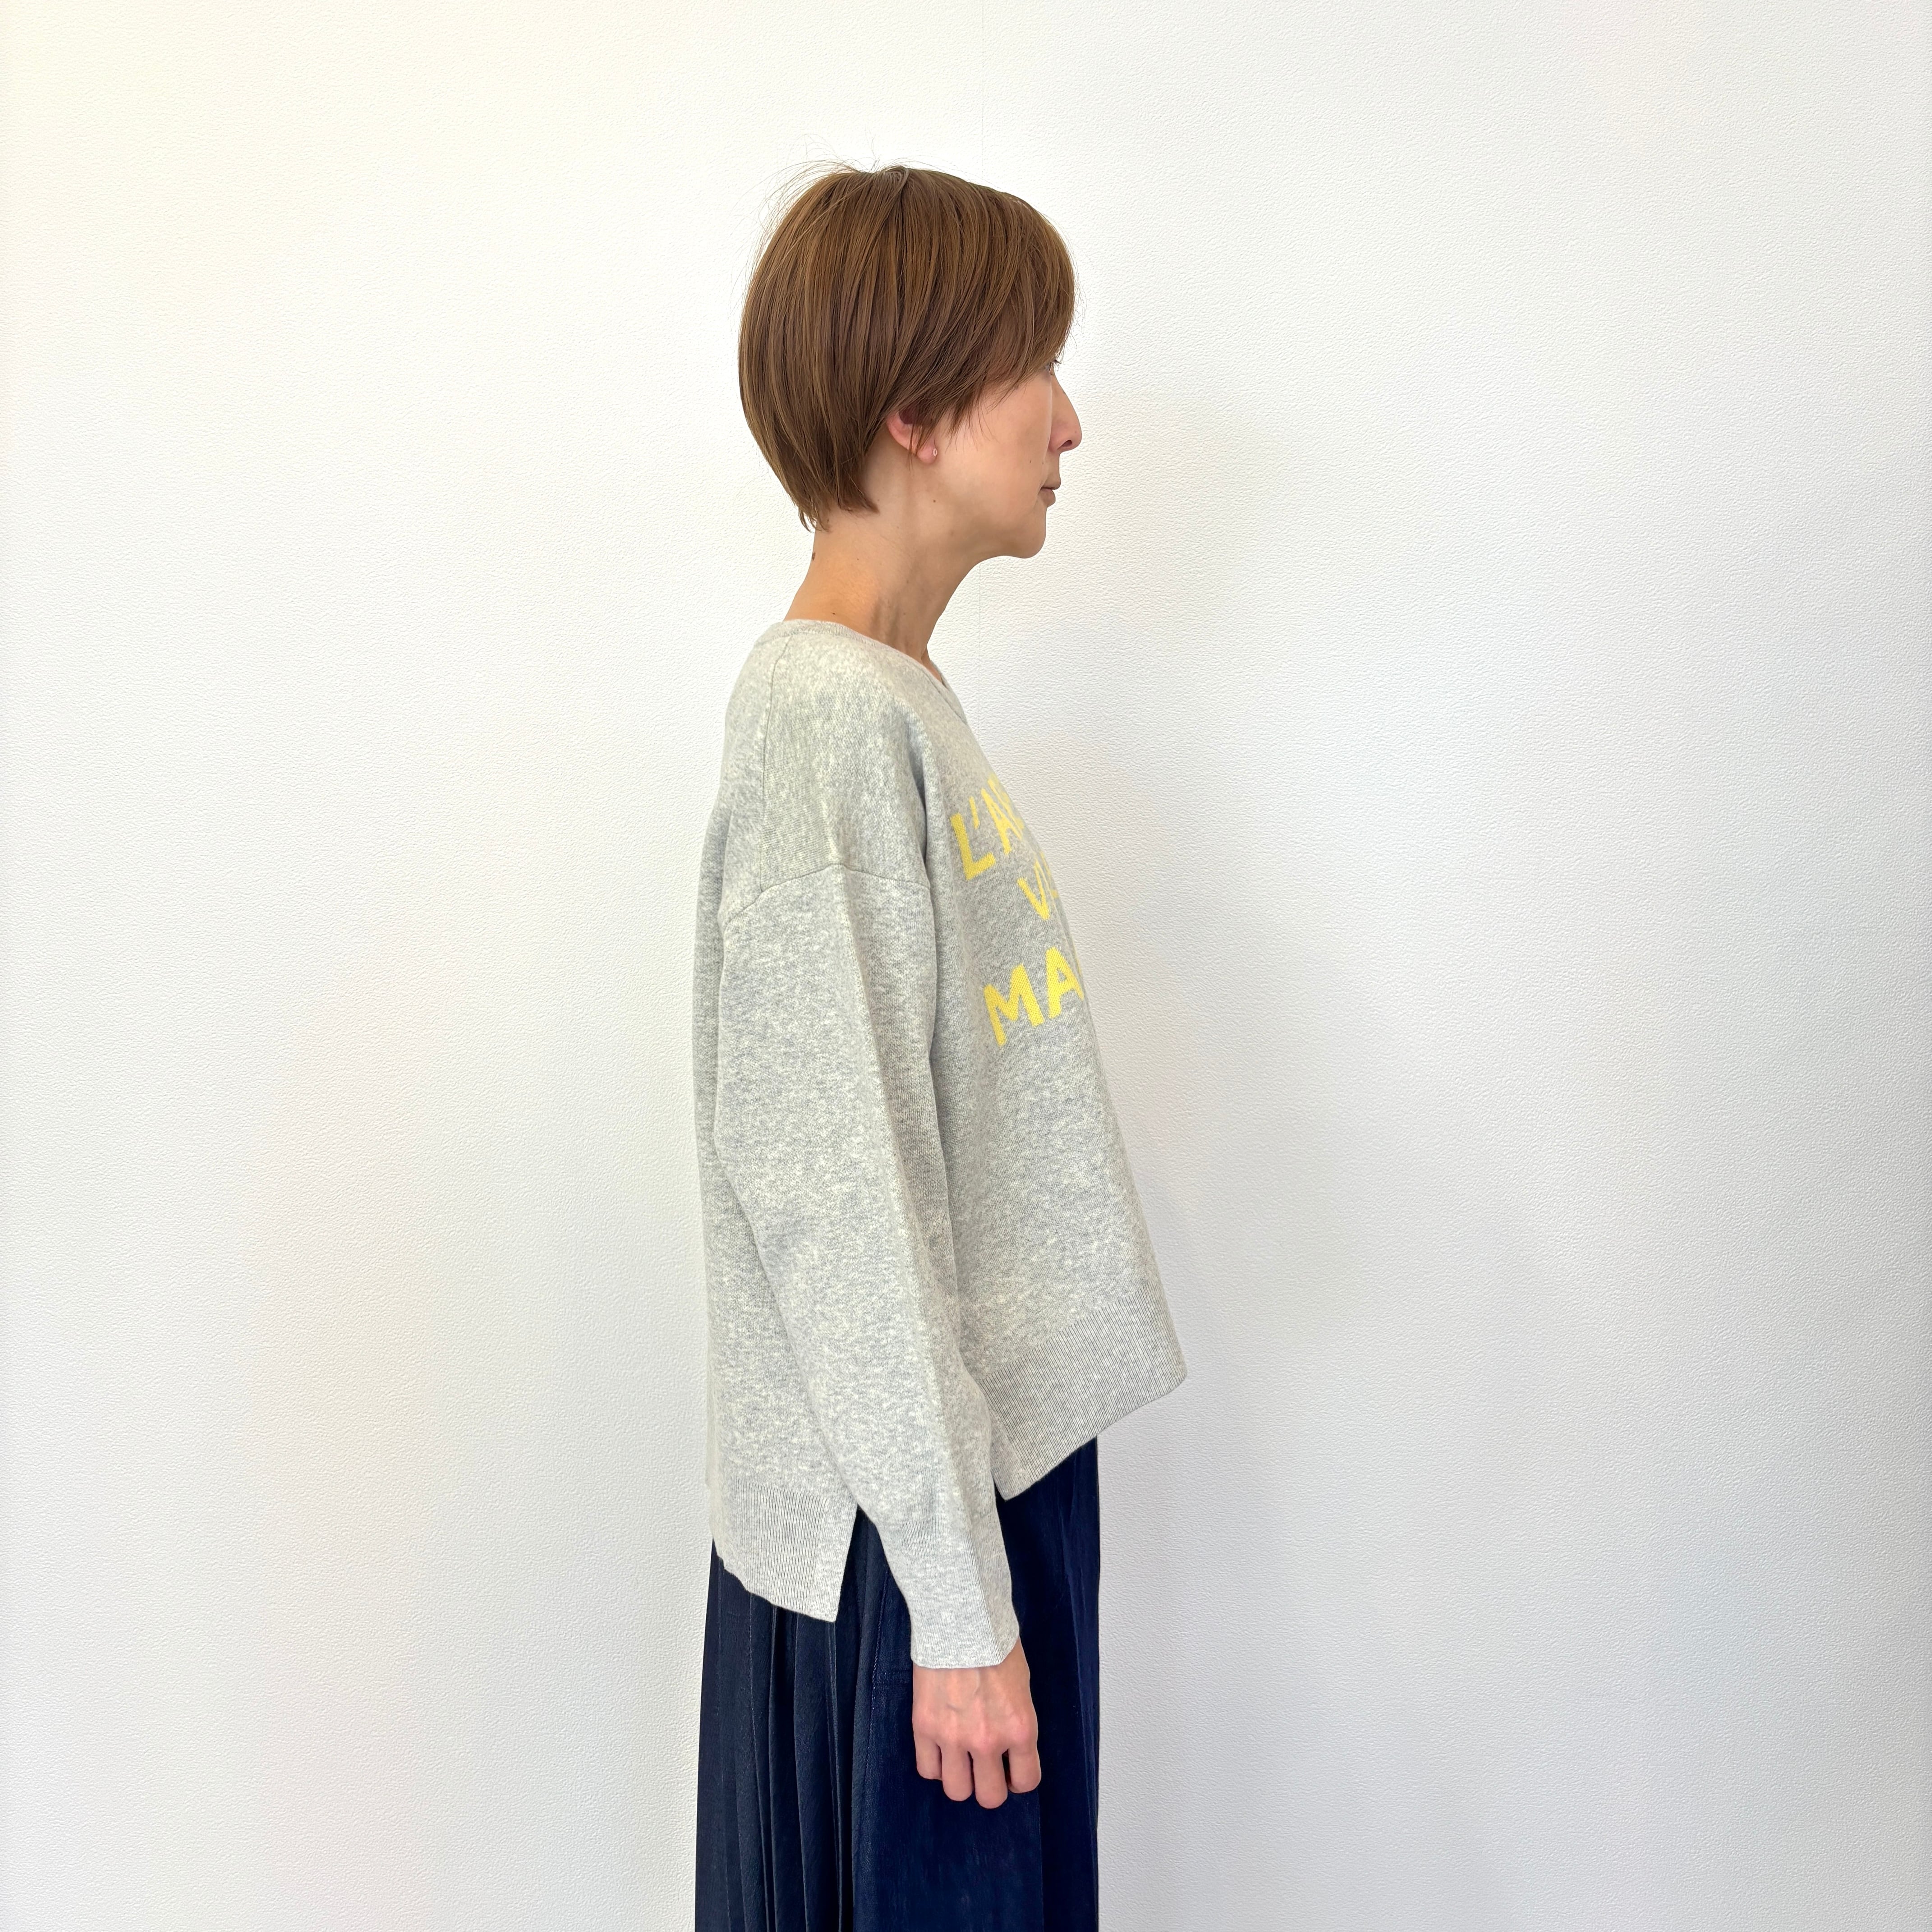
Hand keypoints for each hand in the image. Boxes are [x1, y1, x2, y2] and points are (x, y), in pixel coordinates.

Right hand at [910, 1635, 1040, 1806]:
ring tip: (961, 1760)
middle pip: (990, 1796)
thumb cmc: (995, 1645)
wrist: (961, 1618)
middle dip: (990, 1786)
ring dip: (961, 1779)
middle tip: (986, 1769)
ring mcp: (953, 1737)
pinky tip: (941, 1748)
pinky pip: (928, 1769)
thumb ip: (1016, 1722)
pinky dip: (935, 1764)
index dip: (1019, 1780)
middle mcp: (988, 1741)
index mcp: (1020, 1728)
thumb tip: (1008, 1749)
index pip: (1026, 1781)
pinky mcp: (925, 1727)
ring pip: (957, 1790)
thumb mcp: (1021, 1686)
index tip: (1012, 1772)